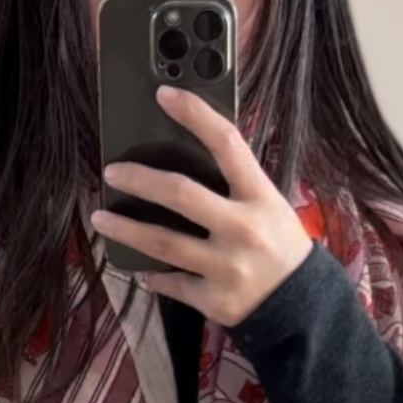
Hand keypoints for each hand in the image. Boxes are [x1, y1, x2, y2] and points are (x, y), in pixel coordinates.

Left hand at [91, 84, 313, 328]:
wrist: (301, 307)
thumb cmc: (280, 247)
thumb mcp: (270, 206)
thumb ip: (235, 185)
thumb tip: (184, 157)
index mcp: (259, 197)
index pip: (227, 143)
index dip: (195, 114)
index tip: (164, 95)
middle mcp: (243, 229)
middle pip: (181, 194)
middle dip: (140, 180)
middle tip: (112, 172)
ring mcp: (227, 267)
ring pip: (164, 243)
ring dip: (126, 230)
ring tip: (100, 219)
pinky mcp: (215, 300)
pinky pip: (173, 284)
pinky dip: (154, 277)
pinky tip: (142, 270)